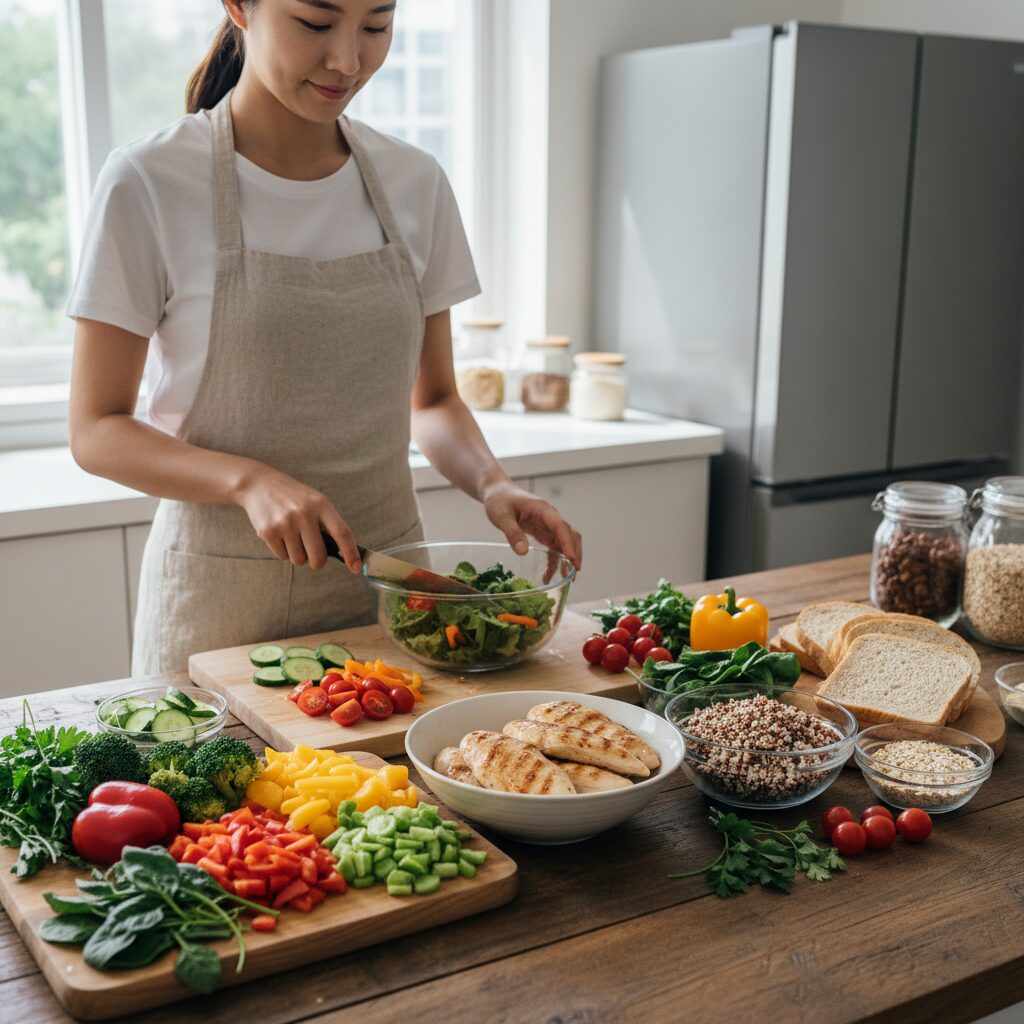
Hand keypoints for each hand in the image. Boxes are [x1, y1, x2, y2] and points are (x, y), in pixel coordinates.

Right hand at [236, 463, 361, 571]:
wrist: (258, 484)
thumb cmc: (293, 497)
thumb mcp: (315, 502)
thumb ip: (328, 524)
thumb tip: (343, 554)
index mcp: (321, 505)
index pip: (342, 533)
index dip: (351, 553)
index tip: (356, 568)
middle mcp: (304, 514)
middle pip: (318, 557)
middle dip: (317, 562)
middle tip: (313, 555)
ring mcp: (285, 523)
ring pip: (299, 560)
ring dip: (298, 555)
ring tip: (292, 536)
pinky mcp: (268, 532)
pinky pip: (282, 556)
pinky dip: (283, 551)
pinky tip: (279, 534)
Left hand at [482, 480, 582, 572]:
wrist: (497, 493)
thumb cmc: (499, 500)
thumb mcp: (502, 516)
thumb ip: (512, 532)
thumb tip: (523, 552)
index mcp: (543, 510)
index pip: (560, 526)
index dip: (568, 543)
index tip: (572, 559)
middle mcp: (550, 517)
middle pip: (570, 535)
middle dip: (574, 553)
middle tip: (574, 573)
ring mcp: (547, 525)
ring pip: (564, 542)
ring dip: (567, 559)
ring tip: (566, 578)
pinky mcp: (542, 532)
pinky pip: (552, 547)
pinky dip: (553, 561)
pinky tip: (547, 575)